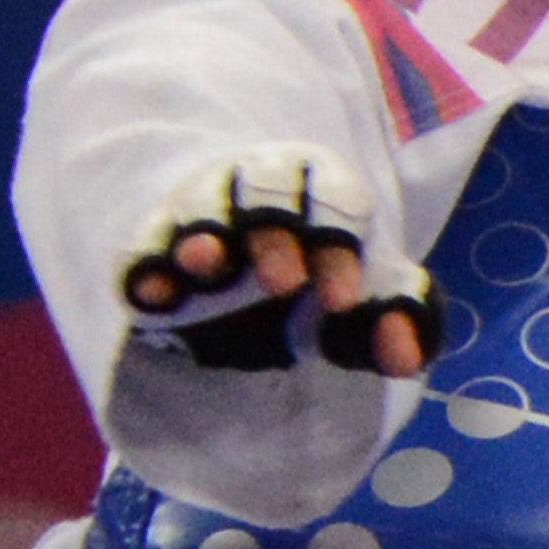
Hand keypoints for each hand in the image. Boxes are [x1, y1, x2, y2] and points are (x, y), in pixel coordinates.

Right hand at [118, 146, 436, 377]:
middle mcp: (260, 190)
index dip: (337, 245)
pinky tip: (153, 296)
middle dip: (273, 233)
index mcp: (323, 190)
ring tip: (204, 263)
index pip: (334, 200)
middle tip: (283, 283)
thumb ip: (393, 319)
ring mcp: (203, 214)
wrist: (253, 278)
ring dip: (201, 235)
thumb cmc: (322, 275)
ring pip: (200, 211)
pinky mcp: (154, 247)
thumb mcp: (364, 296)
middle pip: (267, 193)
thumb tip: (405, 358)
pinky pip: (143, 250)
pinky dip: (145, 269)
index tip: (341, 300)